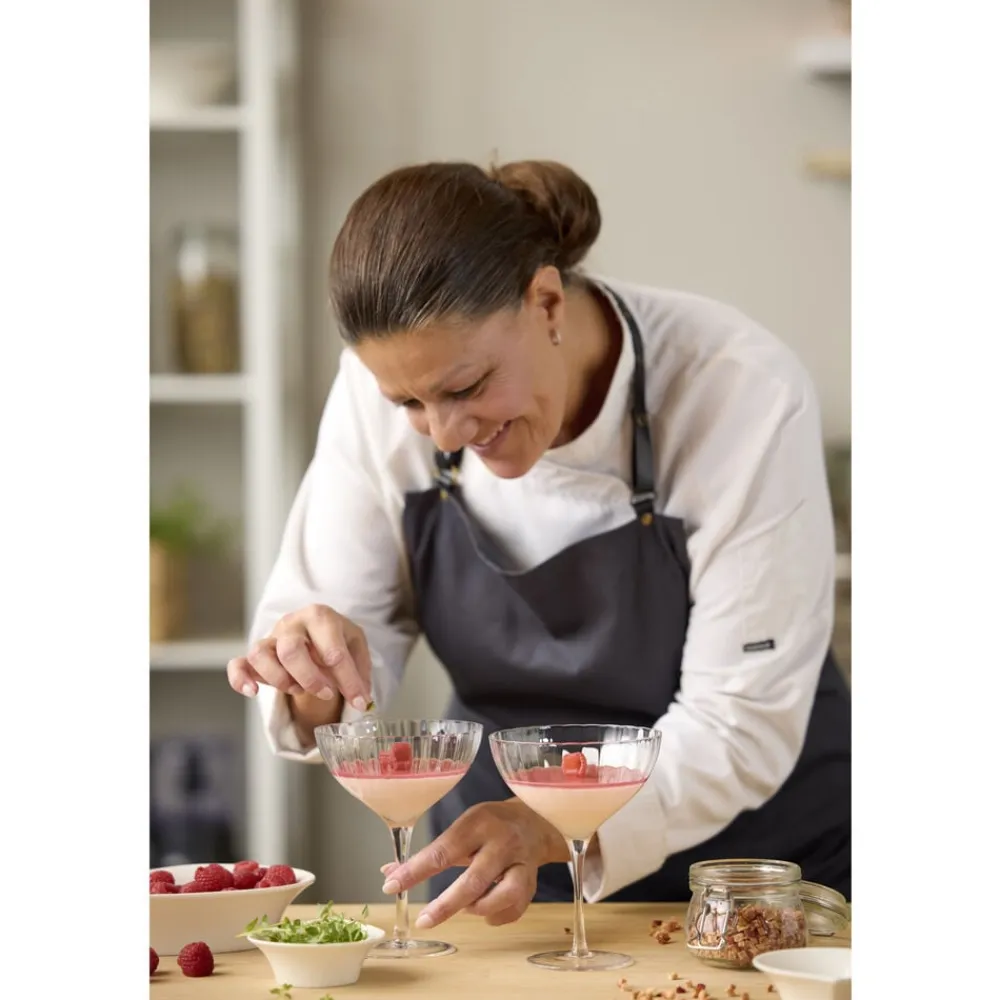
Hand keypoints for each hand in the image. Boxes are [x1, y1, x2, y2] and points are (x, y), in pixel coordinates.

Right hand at [226, 604, 372, 712]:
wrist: (317, 632)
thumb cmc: (337, 639)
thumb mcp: (356, 648)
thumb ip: (359, 672)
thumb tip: (362, 700)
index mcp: (320, 616)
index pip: (333, 651)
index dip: (348, 681)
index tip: (359, 701)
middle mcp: (292, 623)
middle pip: (291, 649)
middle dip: (310, 678)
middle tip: (327, 693)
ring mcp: (271, 638)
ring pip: (260, 654)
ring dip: (280, 679)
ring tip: (298, 690)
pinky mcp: (255, 656)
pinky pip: (238, 664)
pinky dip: (240, 679)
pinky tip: (253, 692)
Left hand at [379, 799, 568, 927]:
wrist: (534, 820)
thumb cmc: (490, 824)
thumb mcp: (461, 827)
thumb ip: (429, 852)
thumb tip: (389, 873)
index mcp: (478, 823)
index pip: (443, 850)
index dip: (415, 871)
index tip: (390, 886)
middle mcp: (502, 841)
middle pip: (474, 879)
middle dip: (446, 905)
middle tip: (423, 921)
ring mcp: (521, 862)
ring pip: (503, 895)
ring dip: (478, 908)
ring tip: (465, 906)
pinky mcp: (533, 881)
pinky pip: (515, 908)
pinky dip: (496, 915)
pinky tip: (485, 909)